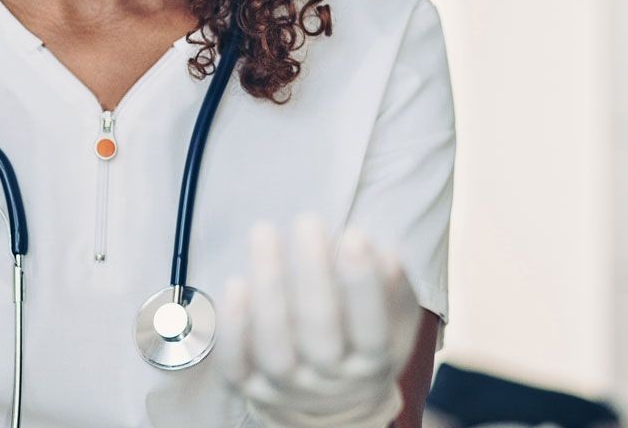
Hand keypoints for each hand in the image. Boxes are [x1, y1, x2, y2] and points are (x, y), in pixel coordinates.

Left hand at [215, 217, 421, 427]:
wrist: (330, 406)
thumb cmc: (363, 343)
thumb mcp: (394, 322)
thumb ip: (393, 290)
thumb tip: (384, 255)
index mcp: (371, 364)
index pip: (371, 330)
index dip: (362, 285)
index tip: (355, 235)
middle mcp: (329, 382)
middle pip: (319, 335)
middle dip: (312, 275)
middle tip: (308, 222)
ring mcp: (286, 388)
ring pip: (274, 349)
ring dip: (268, 289)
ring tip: (265, 233)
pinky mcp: (249, 387)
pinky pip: (235, 365)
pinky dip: (233, 328)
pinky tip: (235, 284)